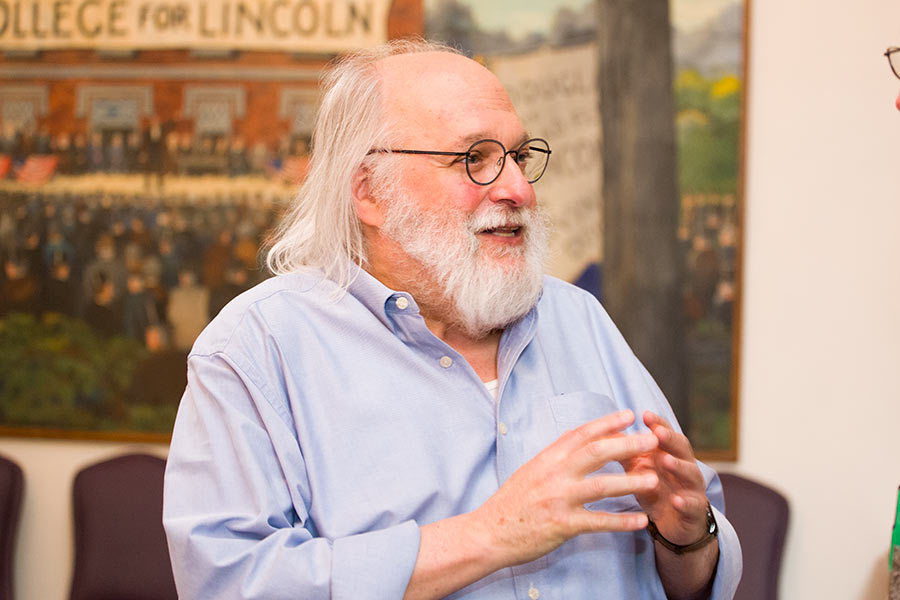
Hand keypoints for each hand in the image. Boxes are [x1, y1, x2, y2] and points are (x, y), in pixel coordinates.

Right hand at [472, 410, 659, 566]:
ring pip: (601, 486)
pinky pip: (598, 522)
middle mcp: (554, 474)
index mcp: (548, 458)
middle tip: (652, 439)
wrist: (489, 532)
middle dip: (627, 444)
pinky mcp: (562, 524)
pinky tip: (641, 521)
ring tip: (654, 479)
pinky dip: (622, 522)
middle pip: (596, 452)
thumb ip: (555, 454)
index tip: (630, 415)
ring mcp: (559, 499)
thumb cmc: (512, 502)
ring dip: (630, 482)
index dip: (607, 422)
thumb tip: (575, 436)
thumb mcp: (531, 469)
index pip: (581, 433)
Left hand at [622, 411, 709, 545]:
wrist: (674, 525)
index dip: (658, 424)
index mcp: (671, 454)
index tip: (644, 414)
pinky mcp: (694, 513)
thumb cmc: (656, 490)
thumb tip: (605, 431)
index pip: (666, 434)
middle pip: (682, 449)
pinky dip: (685, 503)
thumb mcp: (639, 470)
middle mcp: (686, 467)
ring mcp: (693, 489)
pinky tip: (676, 500)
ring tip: (666, 460)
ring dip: (679, 466)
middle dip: (670, 440)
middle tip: (657, 433)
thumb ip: (627, 452)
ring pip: (691, 474)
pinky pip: (692, 506)